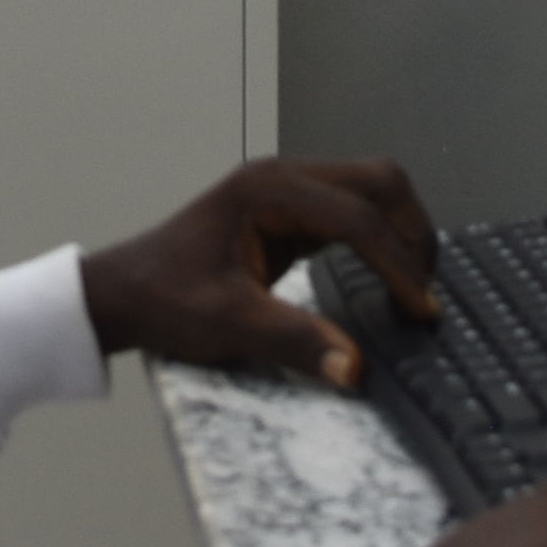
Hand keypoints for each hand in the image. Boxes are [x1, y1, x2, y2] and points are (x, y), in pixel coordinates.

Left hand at [79, 156, 441, 391]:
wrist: (122, 292)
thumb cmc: (164, 299)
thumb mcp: (226, 324)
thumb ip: (293, 341)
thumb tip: (353, 368)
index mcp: (268, 191)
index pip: (357, 217)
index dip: (396, 264)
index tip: (420, 310)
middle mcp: (284, 178)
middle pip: (378, 181)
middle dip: (412, 232)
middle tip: (425, 292)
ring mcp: (288, 191)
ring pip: (372, 189)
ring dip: (402, 231)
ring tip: (415, 287)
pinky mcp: (290, 212)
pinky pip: (353, 211)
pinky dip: (381, 239)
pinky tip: (389, 278)